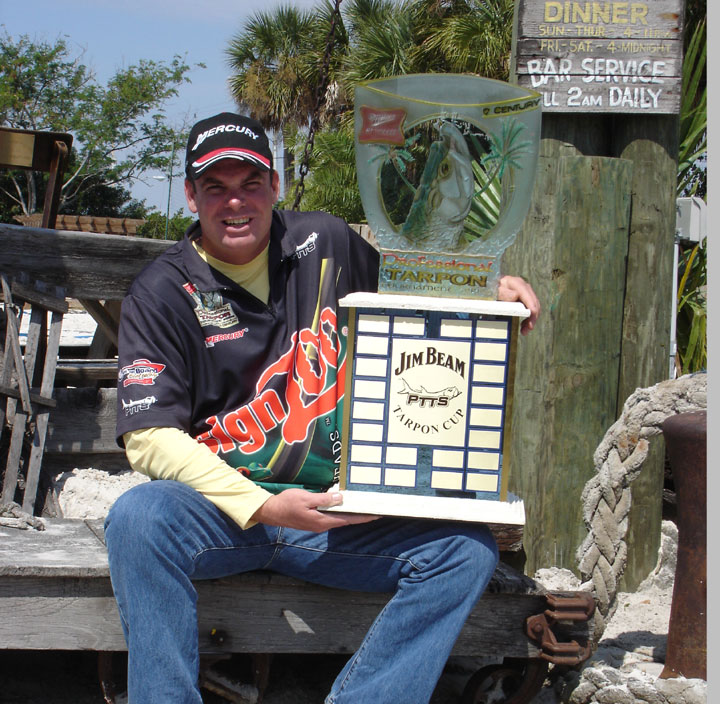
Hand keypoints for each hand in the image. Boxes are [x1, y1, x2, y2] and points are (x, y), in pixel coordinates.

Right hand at [251, 488, 377, 531]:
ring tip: (364, 509)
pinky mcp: (313, 520)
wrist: (271, 511)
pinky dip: (341, 513)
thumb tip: (341, 498)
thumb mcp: (306, 497)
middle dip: (361, 516)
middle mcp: (322, 525)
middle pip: (346, 520)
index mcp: (322, 521)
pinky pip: (332, 517)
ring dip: (352, 515)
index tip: (376, 515)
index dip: (363, 517)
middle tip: (375, 511)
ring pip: (339, 519)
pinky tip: (344, 507)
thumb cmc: (287, 503)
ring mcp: (317, 524)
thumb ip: (324, 499)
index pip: (348, 519)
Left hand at [497, 275, 540, 335]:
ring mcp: (525, 291)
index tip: (530, 323)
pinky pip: (530, 307)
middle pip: (534, 302)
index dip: (532, 311)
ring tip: (524, 330)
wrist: (491, 283)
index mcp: (517, 283)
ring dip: (531, 319)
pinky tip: (524, 324)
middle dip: (532, 317)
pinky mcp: (525, 297)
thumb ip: (504, 293)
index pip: (529, 298)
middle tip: (526, 330)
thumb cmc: (492, 288)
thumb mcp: (495, 290)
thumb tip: (516, 296)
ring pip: (534, 306)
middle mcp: (524, 286)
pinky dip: (528, 317)